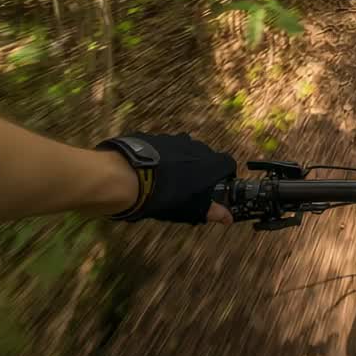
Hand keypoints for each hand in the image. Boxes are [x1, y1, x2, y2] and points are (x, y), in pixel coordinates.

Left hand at [99, 133, 235, 224]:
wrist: (126, 177)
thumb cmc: (165, 196)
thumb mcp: (191, 208)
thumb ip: (212, 211)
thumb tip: (228, 218)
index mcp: (210, 162)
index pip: (227, 164)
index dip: (224, 176)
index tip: (216, 188)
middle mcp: (196, 146)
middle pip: (206, 157)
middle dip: (201, 170)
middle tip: (189, 189)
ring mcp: (174, 139)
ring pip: (184, 151)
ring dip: (181, 163)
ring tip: (166, 181)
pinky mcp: (154, 137)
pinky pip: (163, 148)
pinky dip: (162, 158)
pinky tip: (150, 172)